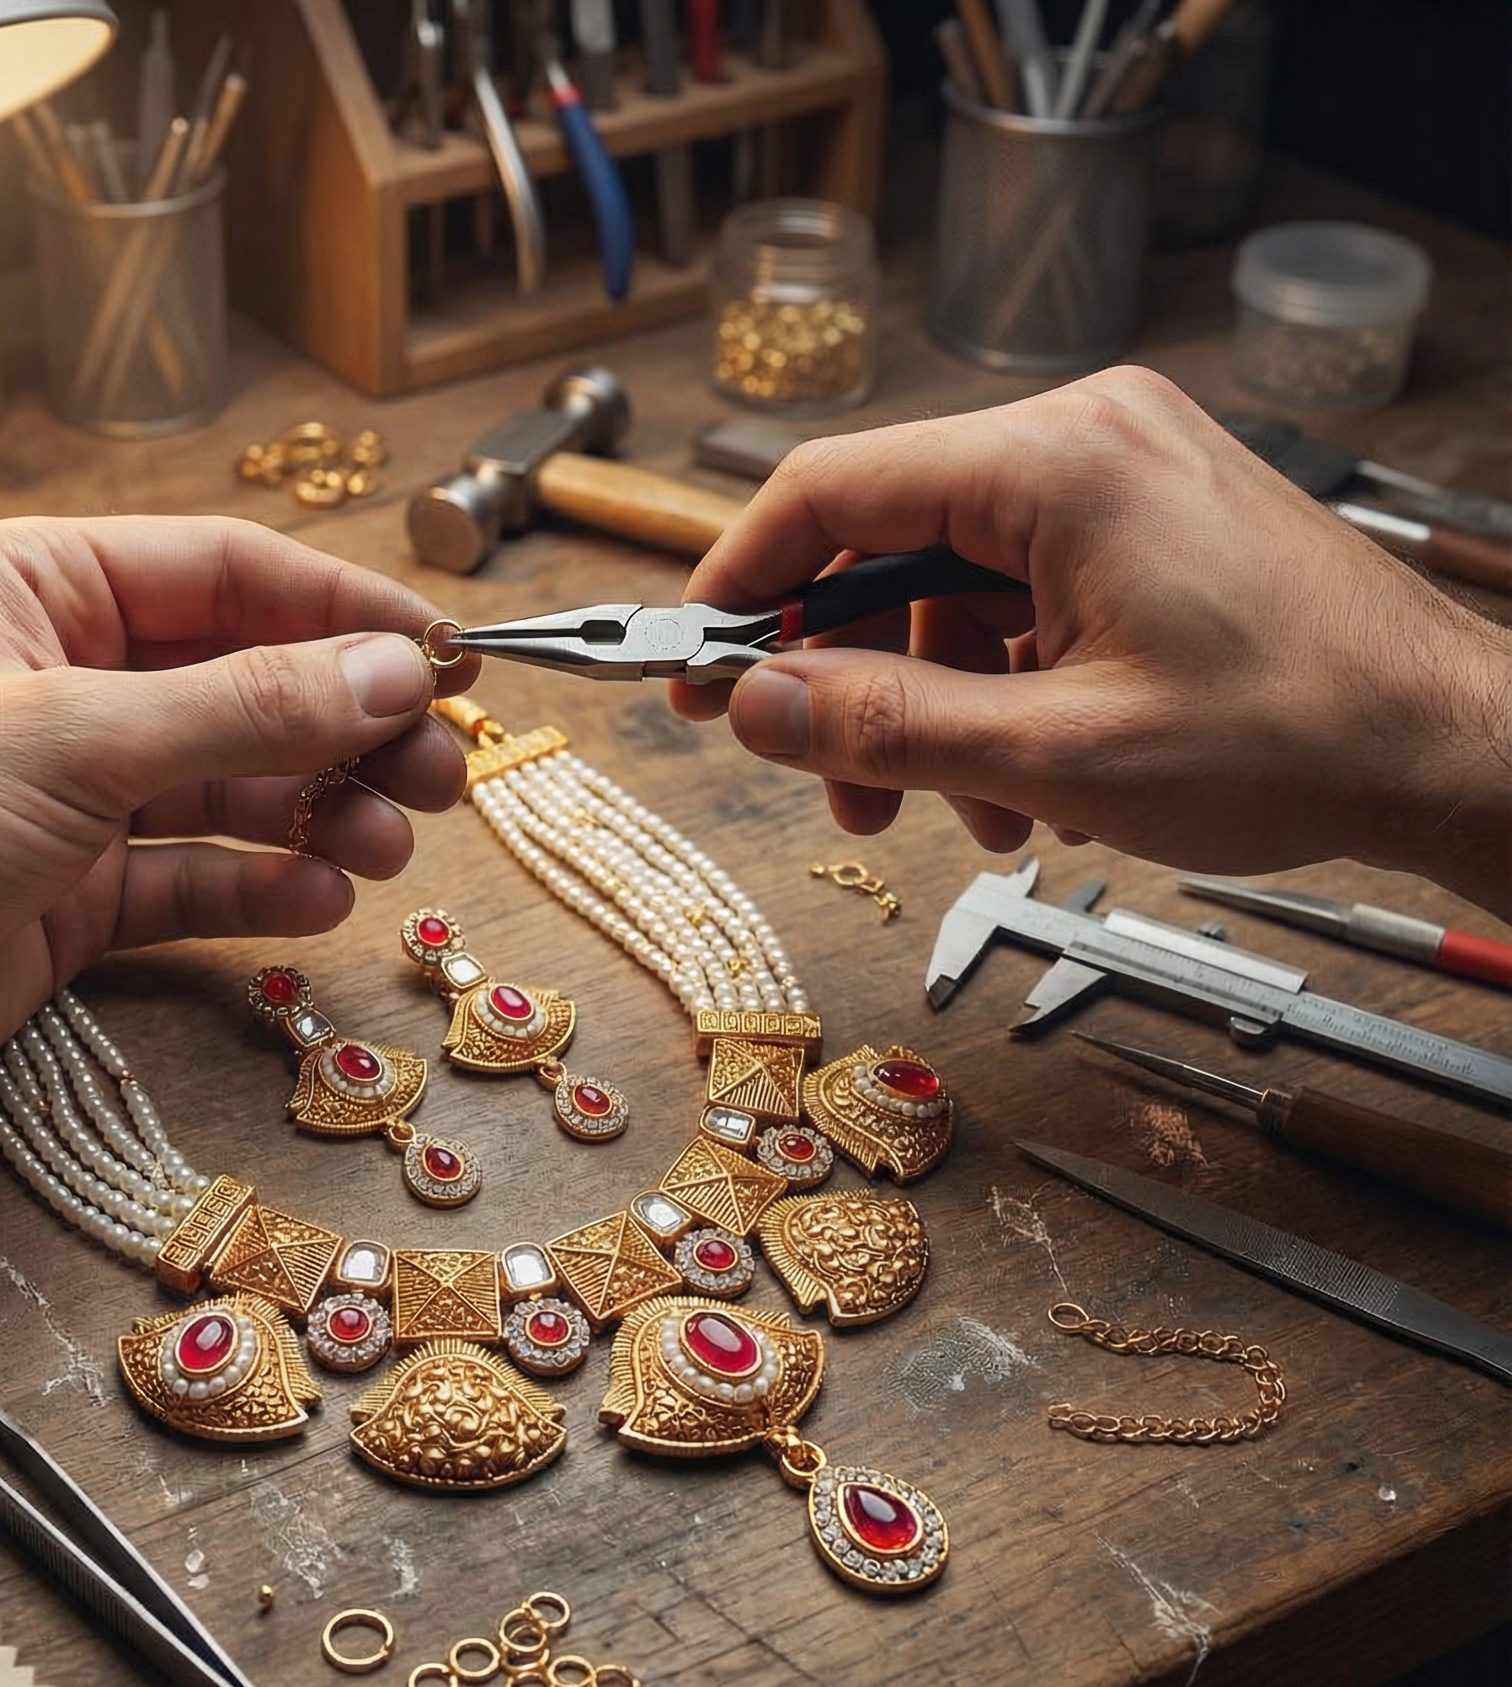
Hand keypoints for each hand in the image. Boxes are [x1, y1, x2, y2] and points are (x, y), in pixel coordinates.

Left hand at [0, 516, 469, 1323]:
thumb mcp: (75, 739)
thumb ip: (245, 708)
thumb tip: (395, 674)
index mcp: (39, 586)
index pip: (228, 573)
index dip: (344, 615)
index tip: (445, 660)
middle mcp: (65, 677)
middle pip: (247, 681)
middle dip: (347, 725)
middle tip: (442, 774)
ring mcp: (73, 791)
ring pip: (234, 784)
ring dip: (320, 810)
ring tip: (391, 846)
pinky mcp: (77, 894)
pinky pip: (196, 874)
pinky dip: (262, 885)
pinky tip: (320, 899)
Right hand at [673, 368, 1511, 914]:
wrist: (1451, 749)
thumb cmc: (1298, 736)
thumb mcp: (1057, 752)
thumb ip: (886, 724)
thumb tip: (755, 708)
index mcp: (1056, 462)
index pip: (833, 489)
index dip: (739, 581)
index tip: (689, 663)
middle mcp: (1085, 441)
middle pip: (888, 543)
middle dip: (846, 676)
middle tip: (824, 776)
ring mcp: (1122, 479)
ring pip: (951, 586)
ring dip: (925, 702)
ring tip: (951, 807)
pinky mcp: (1147, 527)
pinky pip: (1020, 599)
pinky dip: (995, 689)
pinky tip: (1020, 779)